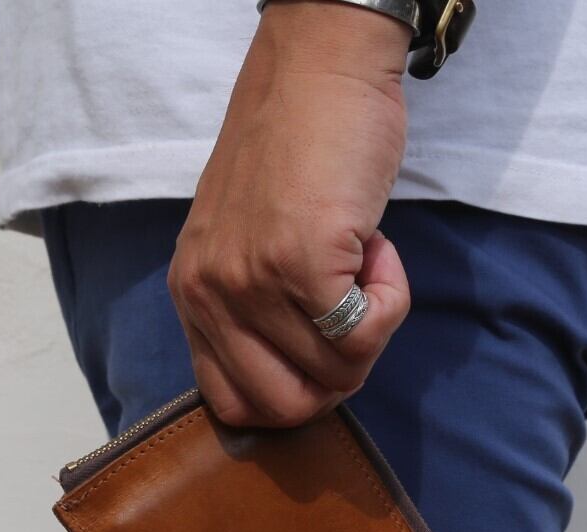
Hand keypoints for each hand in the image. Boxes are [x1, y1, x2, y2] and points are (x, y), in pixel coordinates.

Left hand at [168, 0, 412, 427]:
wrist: (319, 70)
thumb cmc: (297, 148)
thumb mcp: (246, 242)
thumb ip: (254, 308)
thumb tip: (303, 377)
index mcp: (192, 296)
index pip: (233, 404)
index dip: (294, 390)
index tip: (319, 339)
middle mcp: (211, 296)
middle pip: (287, 407)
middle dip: (340, 374)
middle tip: (353, 311)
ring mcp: (253, 283)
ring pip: (338, 371)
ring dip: (372, 323)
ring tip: (360, 258)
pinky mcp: (303, 265)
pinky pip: (369, 332)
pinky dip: (393, 300)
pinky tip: (377, 248)